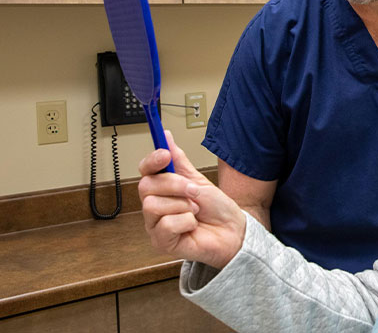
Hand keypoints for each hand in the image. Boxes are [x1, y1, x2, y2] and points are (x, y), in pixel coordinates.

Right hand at [138, 131, 245, 269]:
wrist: (232, 231)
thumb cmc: (216, 208)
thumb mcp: (198, 179)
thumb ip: (179, 160)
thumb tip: (166, 136)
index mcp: (162, 189)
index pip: (144, 170)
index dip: (151, 160)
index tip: (165, 155)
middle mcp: (154, 206)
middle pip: (146, 186)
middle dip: (175, 185)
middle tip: (194, 191)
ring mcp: (155, 225)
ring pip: (153, 205)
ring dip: (182, 205)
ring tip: (195, 210)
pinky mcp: (161, 242)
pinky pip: (165, 225)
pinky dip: (186, 222)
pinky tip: (193, 226)